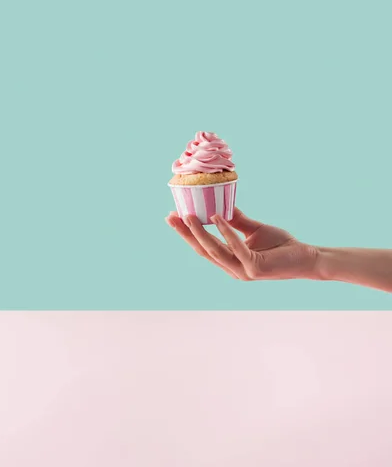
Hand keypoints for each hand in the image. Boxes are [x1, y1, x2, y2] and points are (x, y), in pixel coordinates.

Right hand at [166, 208, 318, 280]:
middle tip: (171, 216)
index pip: (203, 248)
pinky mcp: (255, 269)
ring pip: (215, 251)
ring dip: (200, 233)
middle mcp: (233, 269)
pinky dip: (226, 232)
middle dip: (185, 234)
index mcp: (231, 261)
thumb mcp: (254, 230)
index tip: (173, 217)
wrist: (306, 257)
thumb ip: (237, 221)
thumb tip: (220, 205)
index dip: (187, 234)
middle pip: (203, 251)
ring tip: (188, 215)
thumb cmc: (281, 245)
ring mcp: (243, 271)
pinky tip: (217, 217)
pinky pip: (237, 248)